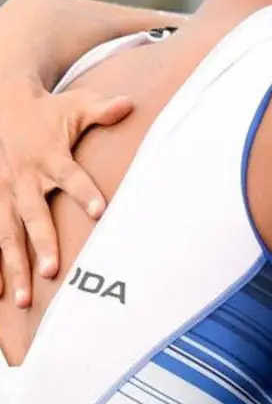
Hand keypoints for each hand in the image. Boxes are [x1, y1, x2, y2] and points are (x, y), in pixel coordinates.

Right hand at [0, 75, 131, 306]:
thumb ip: (102, 110)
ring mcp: (5, 193)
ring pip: (6, 236)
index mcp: (50, 156)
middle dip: (42, 244)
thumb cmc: (50, 111)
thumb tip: (128, 103)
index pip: (71, 176)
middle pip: (32, 215)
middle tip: (52, 271)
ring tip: (22, 300)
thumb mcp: (77, 105)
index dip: (85, 192)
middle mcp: (24, 179)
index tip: (100, 212)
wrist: (5, 106)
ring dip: (13, 268)